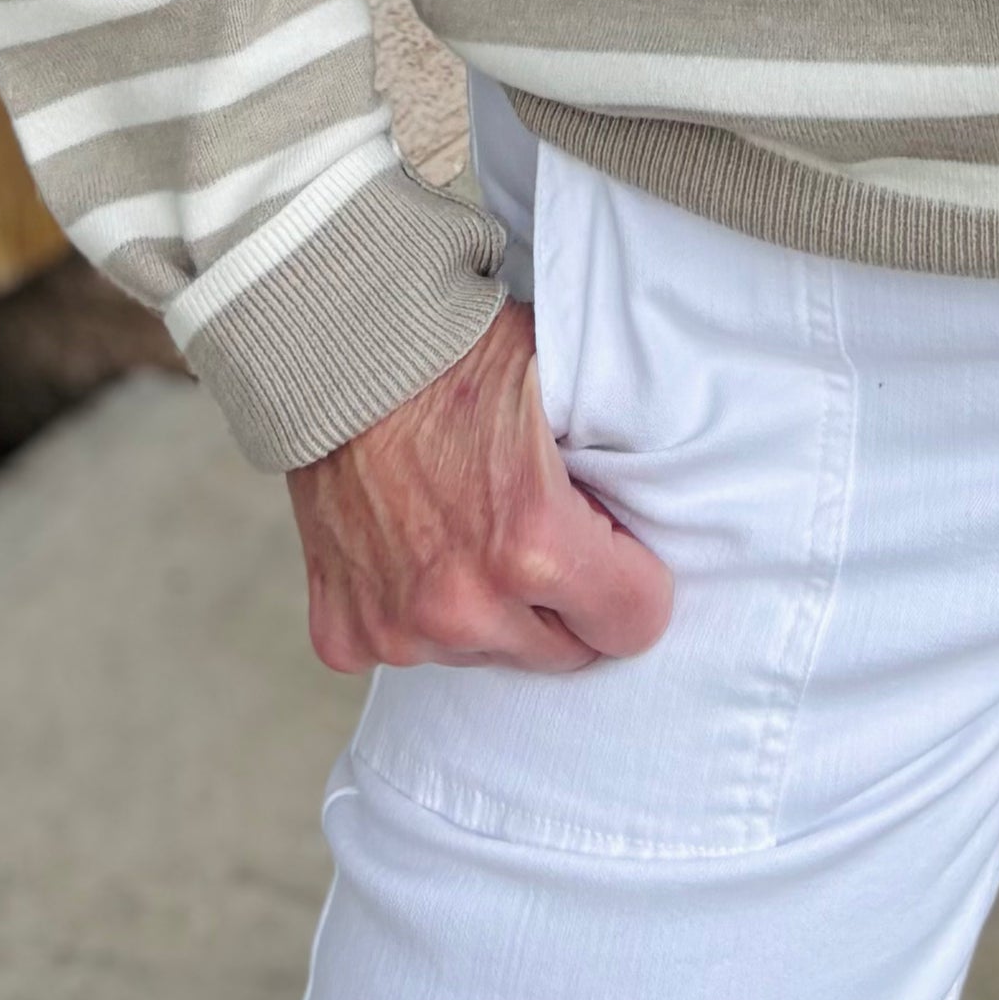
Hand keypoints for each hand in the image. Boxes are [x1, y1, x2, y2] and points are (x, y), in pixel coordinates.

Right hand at [285, 303, 677, 675]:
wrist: (341, 346)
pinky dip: (410, 610)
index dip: (631, 576)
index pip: (634, 623)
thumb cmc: (457, 353)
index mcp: (535, 546)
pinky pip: (407, 651)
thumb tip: (657, 512)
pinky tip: (408, 543)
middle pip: (562, 652)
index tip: (614, 546)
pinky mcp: (347, 634)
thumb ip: (612, 468)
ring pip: (484, 653)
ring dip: (486, 608)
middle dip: (562, 600)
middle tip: (533, 526)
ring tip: (463, 523)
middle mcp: (467, 604)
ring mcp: (401, 628)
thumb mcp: (564, 389)